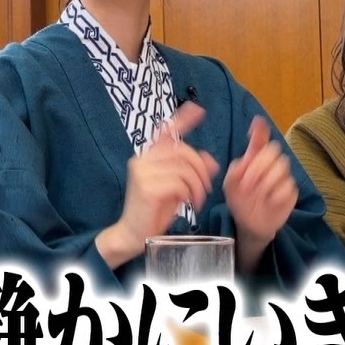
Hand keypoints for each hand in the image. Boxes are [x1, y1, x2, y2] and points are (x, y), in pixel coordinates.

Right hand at [96, 103, 219, 268]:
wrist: (133, 235)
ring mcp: (143, 172)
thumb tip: (211, 161)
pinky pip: (180, 183)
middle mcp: (142, 160)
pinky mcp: (147, 187)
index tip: (198, 109)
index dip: (183, 119)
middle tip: (205, 188)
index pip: (165, 132)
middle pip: (183, 151)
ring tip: (197, 200)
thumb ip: (190, 173)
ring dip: (197, 185)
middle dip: (201, 169)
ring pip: (184, 169)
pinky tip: (190, 204)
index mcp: (147, 157)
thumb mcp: (177, 189)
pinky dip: (191, 194)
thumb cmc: (153, 212)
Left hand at [224, 116, 298, 268]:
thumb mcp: (230, 185)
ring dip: (266, 182)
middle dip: (259, 166)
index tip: (257, 122)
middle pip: (273, 151)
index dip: (260, 130)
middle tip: (247, 182)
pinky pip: (287, 187)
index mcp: (254, 159)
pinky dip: (276, 194)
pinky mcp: (291, 192)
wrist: (249, 224)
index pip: (261, 140)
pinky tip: (268, 201)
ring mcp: (283, 177)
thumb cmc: (239, 201)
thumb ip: (237, 168)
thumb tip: (247, 154)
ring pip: (281, 168)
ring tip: (256, 193)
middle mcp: (270, 164)